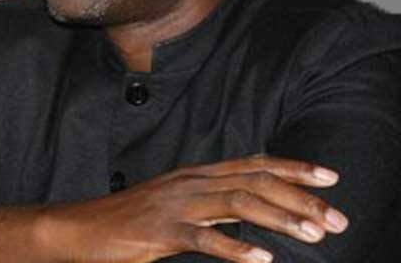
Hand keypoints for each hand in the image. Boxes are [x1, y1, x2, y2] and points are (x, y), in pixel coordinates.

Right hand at [44, 155, 347, 262]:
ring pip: (238, 203)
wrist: (79, 228)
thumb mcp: (175, 202)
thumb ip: (212, 199)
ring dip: (281, 219)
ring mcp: (175, 205)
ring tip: (313, 235)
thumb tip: (254, 205)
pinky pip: (203, 238)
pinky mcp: (160, 231)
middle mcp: (190, 182)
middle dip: (301, 199)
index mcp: (195, 174)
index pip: (253, 163)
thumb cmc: (128, 221)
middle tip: (336, 219)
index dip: (294, 168)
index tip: (329, 177)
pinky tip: (262, 258)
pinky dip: (236, 248)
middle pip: (255, 181)